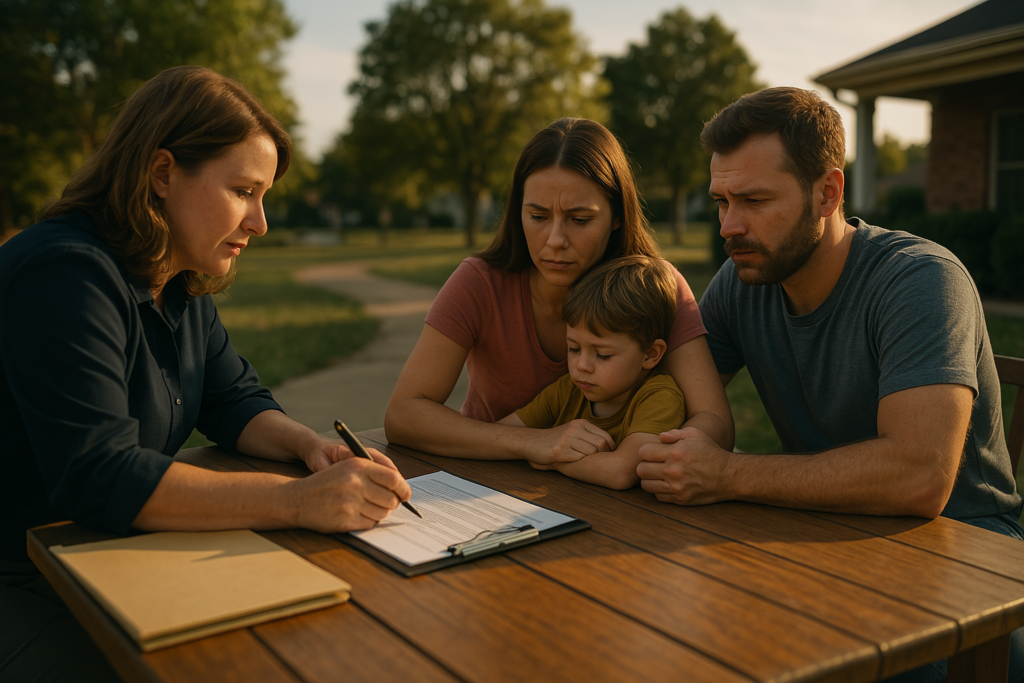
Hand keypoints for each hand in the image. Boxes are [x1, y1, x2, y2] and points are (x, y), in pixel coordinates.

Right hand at [289, 442, 410, 531]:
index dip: (404, 489)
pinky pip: (370, 523)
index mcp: (357, 465)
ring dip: (379, 513)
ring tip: (365, 508)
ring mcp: (349, 502)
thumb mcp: (347, 468)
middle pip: (391, 499)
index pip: (393, 478)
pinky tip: (355, 515)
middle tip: (386, 504)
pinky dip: (367, 521)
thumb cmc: (325, 484)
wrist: (296, 499)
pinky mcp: (345, 520)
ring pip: (382, 513)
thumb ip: (373, 473)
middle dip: (392, 504)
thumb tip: (400, 487)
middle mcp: (354, 482)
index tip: (406, 495)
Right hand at [529, 419, 614, 465]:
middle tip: (599, 464)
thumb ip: (588, 436)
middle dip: (603, 456)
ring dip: (590, 461)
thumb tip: (610, 447)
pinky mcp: (560, 450)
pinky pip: (579, 459)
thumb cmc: (554, 440)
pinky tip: (573, 464)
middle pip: (601, 444)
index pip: (605, 436)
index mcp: (580, 423)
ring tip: (585, 464)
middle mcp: (575, 428)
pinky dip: (579, 464)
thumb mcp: (572, 432)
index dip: (610, 449)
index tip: (608, 457)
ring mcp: (567, 439)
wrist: (530, 442)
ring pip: (591, 452)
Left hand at [636, 428, 730, 504]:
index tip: (653, 452)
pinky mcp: (680, 499)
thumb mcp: (696, 434)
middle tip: (653, 464)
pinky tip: (667, 484)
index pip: (643, 452)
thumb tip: (659, 437)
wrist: (728, 476)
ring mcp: (676, 487)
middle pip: (641, 470)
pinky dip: (659, 490)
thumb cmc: (710, 452)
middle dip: (645, 465)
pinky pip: (657, 496)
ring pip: (646, 485)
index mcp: (675, 452)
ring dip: (650, 479)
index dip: (646, 451)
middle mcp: (673, 470)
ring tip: (658, 474)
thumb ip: (674, 433)